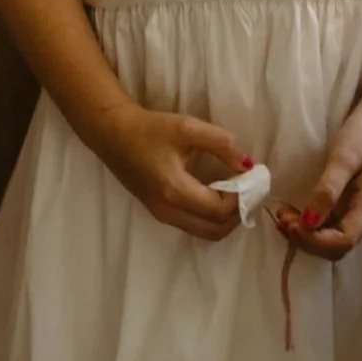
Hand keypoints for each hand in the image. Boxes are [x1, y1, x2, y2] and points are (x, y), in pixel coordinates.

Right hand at [88, 101, 251, 241]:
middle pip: (215, 231)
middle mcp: (168, 210)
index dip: (241, 197)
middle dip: (237, 214)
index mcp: (174, 190)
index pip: (219, 210)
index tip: (250, 178)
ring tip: (235, 194)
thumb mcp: (187, 127)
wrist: (111, 133)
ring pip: (205, 232)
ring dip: (225, 219)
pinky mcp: (159, 213)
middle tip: (248, 192)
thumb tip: (247, 164)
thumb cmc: (149, 129)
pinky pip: (194, 226)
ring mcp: (162, 215)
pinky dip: (211, 217)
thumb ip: (221, 143)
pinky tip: (217, 195)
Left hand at [278, 97, 361, 258]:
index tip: (290, 223)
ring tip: (284, 216)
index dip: (314, 240)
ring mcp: (360, 210)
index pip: (343, 241)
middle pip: (338, 247)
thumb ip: (327, 190)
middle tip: (282, 219)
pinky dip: (311, 226)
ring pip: (333, 239)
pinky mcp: (351, 203)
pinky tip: (295, 212)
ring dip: (307, 235)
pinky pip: (331, 225)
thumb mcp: (343, 158)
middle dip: (308, 240)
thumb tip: (309, 222)